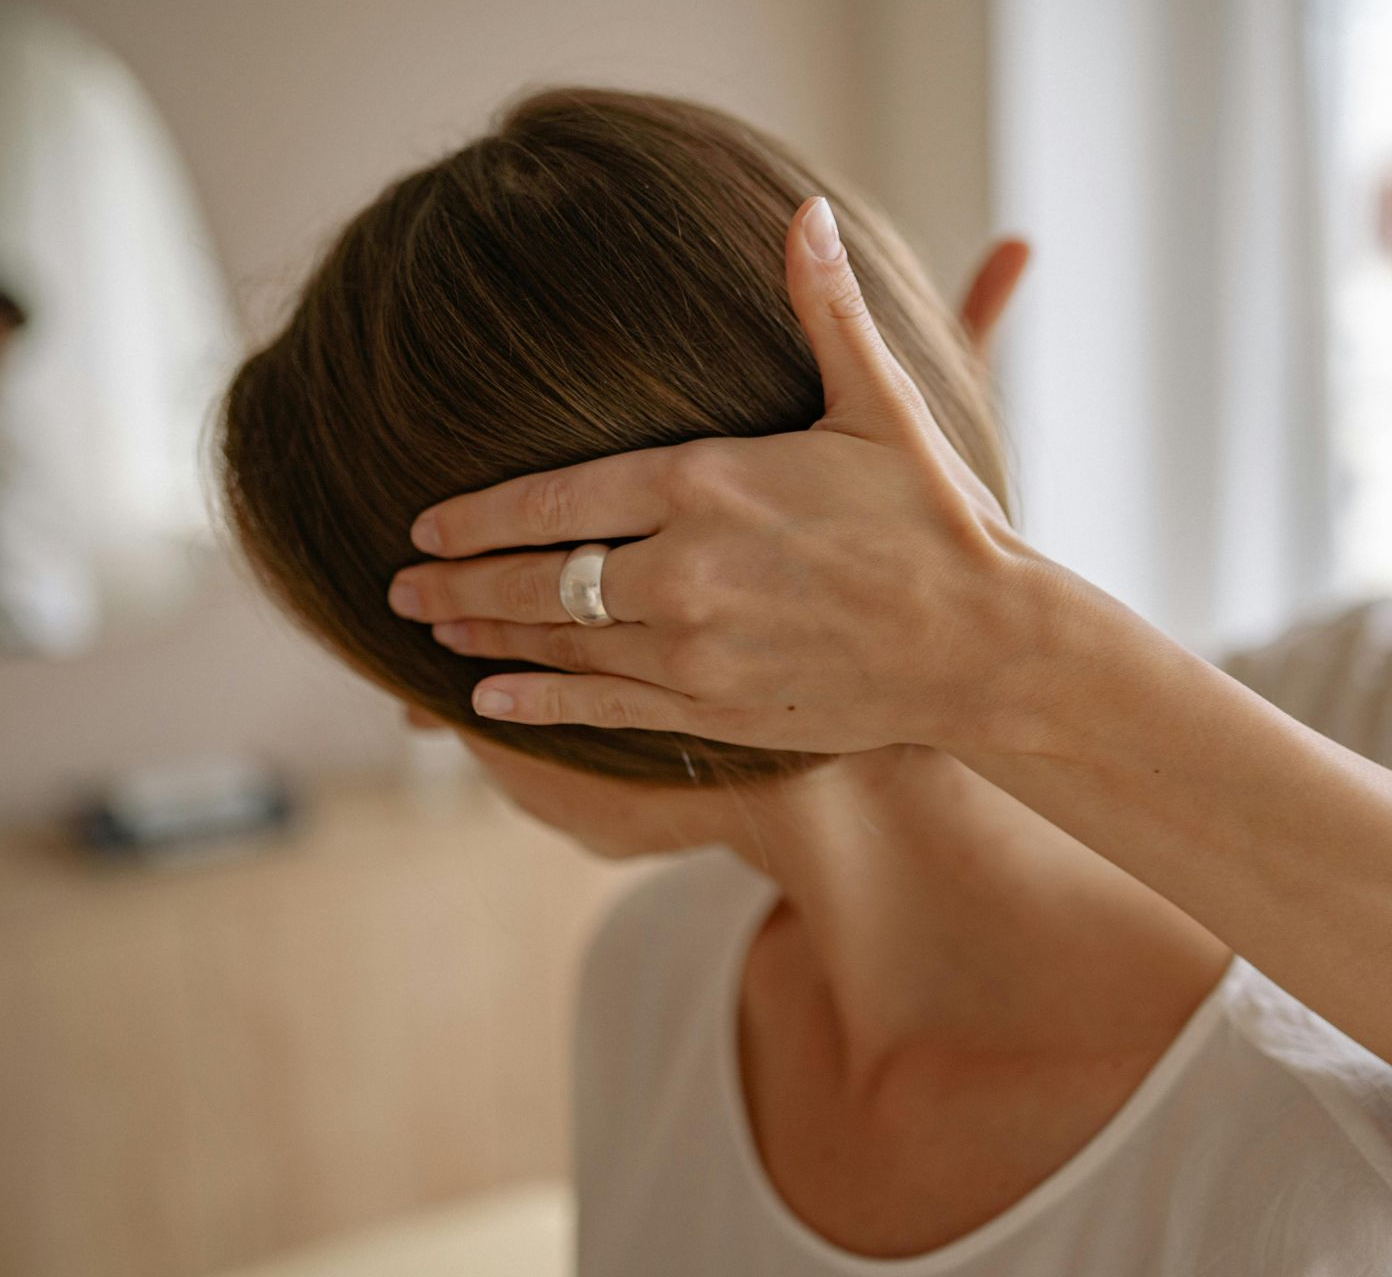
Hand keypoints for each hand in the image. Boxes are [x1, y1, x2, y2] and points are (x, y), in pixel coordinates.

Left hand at [388, 197, 1062, 754]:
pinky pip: (602, 709)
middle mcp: (686, 569)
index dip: (479, 514)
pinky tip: (484, 701)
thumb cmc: (935, 519)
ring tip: (431, 630)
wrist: (985, 643)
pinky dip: (537, 704)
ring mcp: (695, 650)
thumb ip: (824, 311)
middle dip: (460, 582)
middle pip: (540, 577)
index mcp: (709, 483)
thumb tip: (803, 215)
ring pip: (559, 644)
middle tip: (398, 588)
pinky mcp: (715, 711)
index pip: (557, 498)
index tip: (423, 524)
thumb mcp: (879, 405)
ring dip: (485, 636)